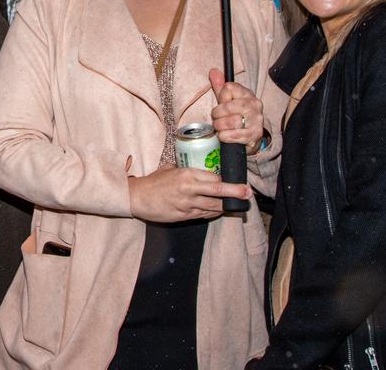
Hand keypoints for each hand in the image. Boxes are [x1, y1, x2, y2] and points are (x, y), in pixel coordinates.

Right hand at [127, 165, 250, 222]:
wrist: (137, 198)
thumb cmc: (153, 181)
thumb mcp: (170, 169)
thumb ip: (186, 170)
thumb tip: (200, 169)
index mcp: (187, 174)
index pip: (213, 176)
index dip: (227, 179)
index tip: (237, 179)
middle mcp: (190, 189)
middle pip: (219, 190)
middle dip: (235, 192)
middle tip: (248, 193)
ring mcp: (187, 204)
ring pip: (214, 206)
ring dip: (227, 206)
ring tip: (239, 205)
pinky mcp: (184, 216)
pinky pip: (204, 215)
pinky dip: (213, 213)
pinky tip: (220, 211)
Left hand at [209, 68, 265, 153]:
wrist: (250, 136)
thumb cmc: (237, 115)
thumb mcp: (228, 100)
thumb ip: (220, 86)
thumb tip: (213, 71)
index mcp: (247, 94)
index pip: (228, 88)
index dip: (221, 97)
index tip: (222, 103)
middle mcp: (254, 105)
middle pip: (227, 106)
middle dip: (217, 114)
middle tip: (217, 118)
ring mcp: (256, 120)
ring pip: (230, 121)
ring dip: (220, 126)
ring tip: (220, 127)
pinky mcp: (254, 134)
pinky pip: (232, 135)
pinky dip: (224, 136)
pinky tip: (225, 135)